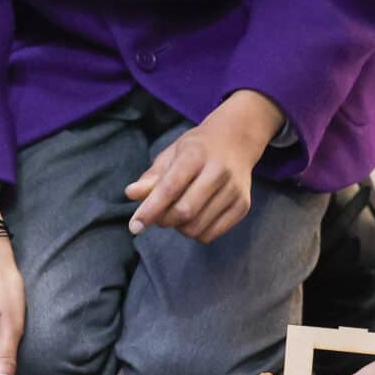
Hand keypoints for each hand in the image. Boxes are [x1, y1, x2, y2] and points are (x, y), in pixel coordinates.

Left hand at [125, 90, 278, 242]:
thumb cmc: (197, 149)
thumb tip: (131, 194)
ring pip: (197, 227)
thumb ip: (151, 176)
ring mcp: (234, 190)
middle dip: (164, 220)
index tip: (135, 226)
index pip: (170, 187)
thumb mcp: (171, 154)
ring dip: (179, 227)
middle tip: (157, 214)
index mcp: (196, 154)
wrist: (236, 140)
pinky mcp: (243, 206)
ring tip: (177, 212)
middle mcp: (219, 172)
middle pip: (185, 211)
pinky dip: (196, 233)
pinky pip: (211, 234)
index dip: (150, 209)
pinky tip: (194, 217)